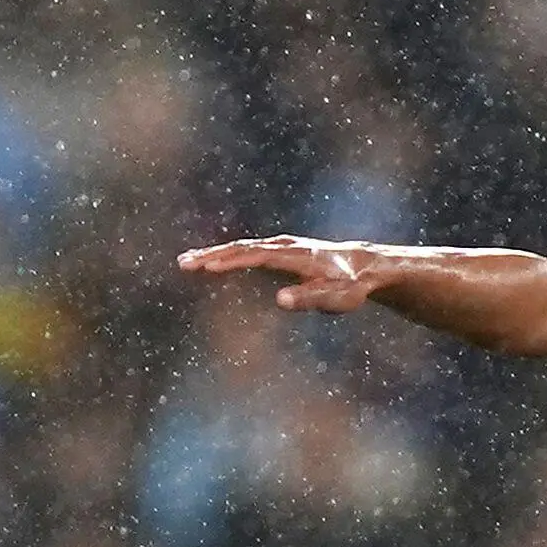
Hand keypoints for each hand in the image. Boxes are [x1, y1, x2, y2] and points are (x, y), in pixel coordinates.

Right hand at [177, 236, 392, 312]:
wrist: (362, 266)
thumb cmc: (350, 286)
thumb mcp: (336, 298)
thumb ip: (309, 299)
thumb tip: (280, 300)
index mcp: (293, 256)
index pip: (256, 256)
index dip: (232, 261)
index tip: (208, 267)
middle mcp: (283, 246)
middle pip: (241, 248)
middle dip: (211, 255)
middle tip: (184, 263)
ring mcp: (279, 247)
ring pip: (240, 247)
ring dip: (213, 254)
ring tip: (186, 262)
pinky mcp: (277, 252)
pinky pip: (246, 252)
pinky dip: (225, 256)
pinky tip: (208, 262)